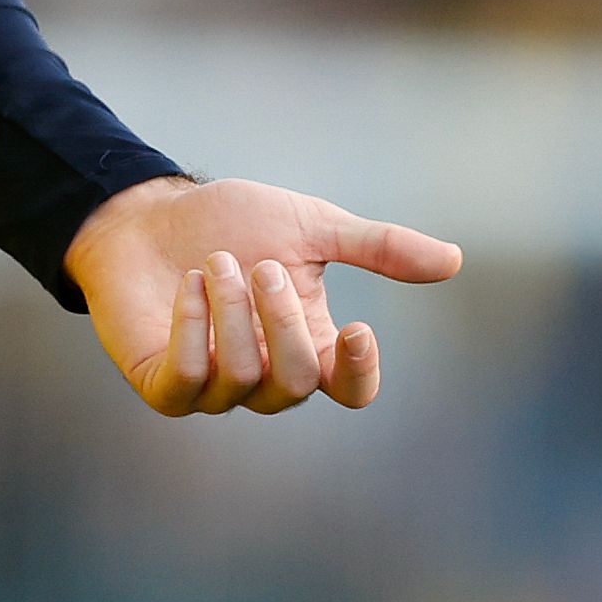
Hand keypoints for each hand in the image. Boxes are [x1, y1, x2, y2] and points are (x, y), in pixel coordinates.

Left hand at [66, 174, 463, 415]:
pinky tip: (189, 286)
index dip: (360, 373)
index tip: (359, 328)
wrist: (147, 212)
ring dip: (233, 313)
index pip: (351, 389)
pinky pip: (186, 384)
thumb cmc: (230, 222)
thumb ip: (377, 246)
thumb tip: (454, 260)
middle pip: (299, 382)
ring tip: (216, 262)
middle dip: (282, 320)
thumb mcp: (310, 226)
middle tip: (262, 264)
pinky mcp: (162, 385)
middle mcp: (267, 374)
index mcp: (311, 342)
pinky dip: (191, 332)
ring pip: (244, 379)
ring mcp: (213, 386)